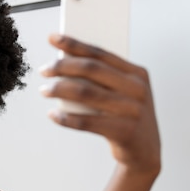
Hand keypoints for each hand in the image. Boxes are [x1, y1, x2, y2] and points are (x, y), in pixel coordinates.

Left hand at [40, 34, 160, 172]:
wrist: (145, 152)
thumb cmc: (126, 117)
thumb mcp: (123, 93)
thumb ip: (102, 78)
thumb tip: (64, 60)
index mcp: (137, 73)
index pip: (100, 53)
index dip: (74, 44)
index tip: (53, 38)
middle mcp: (138, 89)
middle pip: (91, 70)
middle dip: (63, 67)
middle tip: (44, 70)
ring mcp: (133, 110)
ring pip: (87, 94)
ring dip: (60, 90)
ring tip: (44, 90)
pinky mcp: (125, 131)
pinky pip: (87, 122)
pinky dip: (66, 118)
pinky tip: (53, 114)